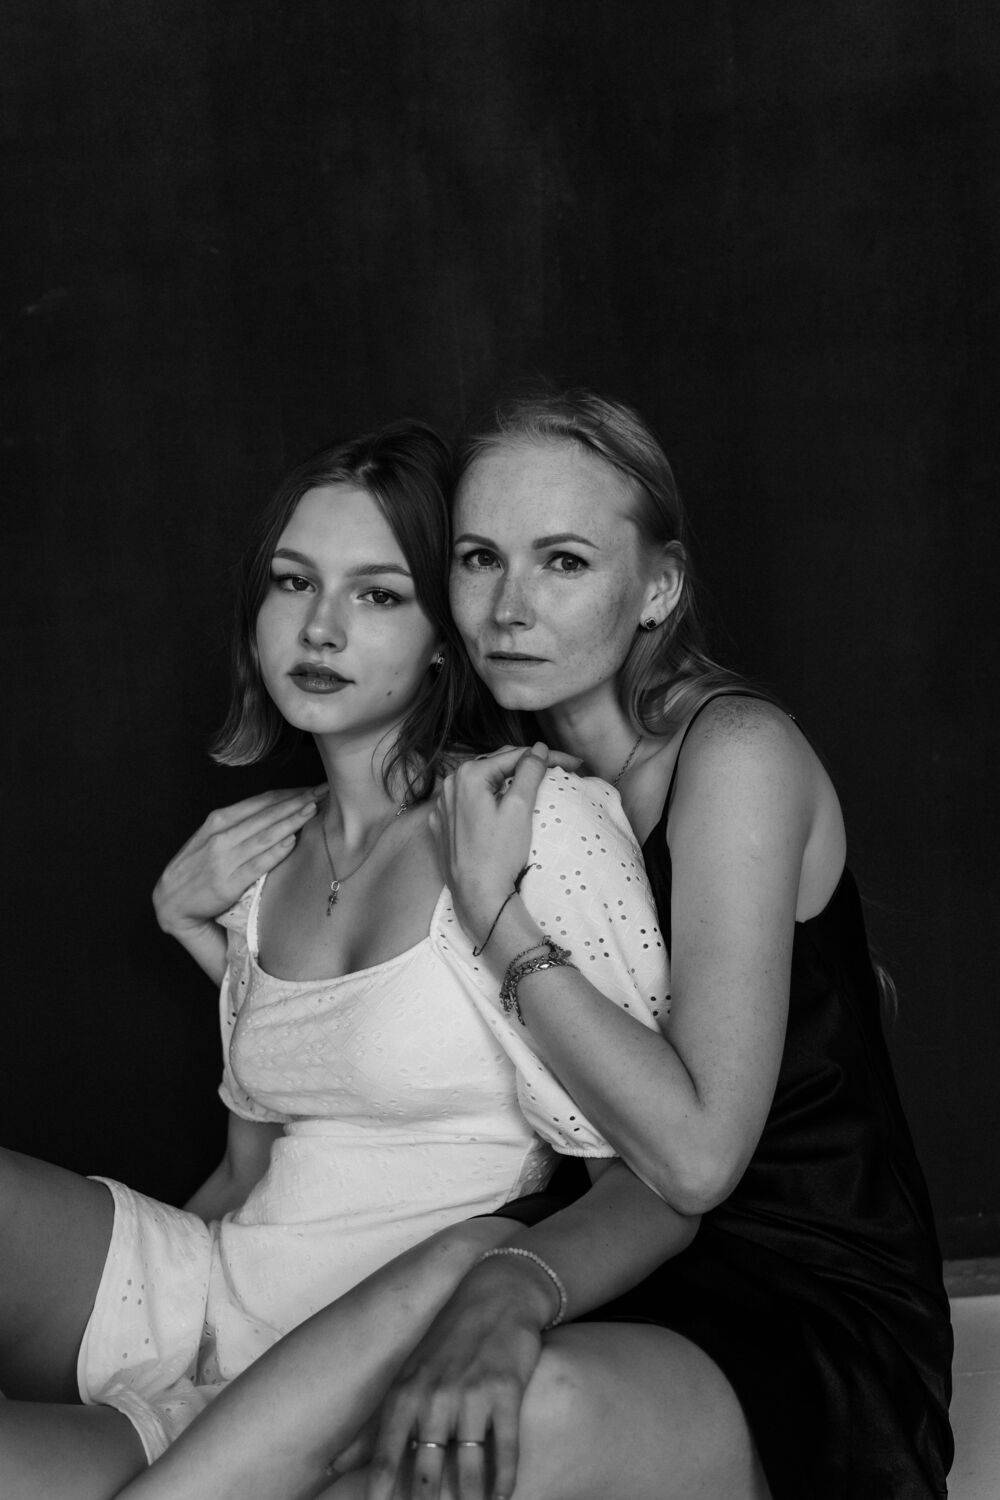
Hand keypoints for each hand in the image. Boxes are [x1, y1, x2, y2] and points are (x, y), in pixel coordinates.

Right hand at [153, 787, 320, 937]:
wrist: (172, 902)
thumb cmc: (197, 868)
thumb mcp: (212, 838)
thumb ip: (239, 824)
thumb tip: (276, 811)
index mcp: (219, 820)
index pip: (262, 801)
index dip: (290, 793)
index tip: (313, 787)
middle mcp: (222, 835)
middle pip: (267, 814)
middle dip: (298, 800)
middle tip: (324, 791)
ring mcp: (224, 858)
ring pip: (265, 834)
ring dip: (292, 820)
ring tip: (314, 809)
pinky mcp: (228, 882)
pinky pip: (256, 864)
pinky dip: (275, 851)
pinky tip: (292, 841)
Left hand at [357, 1256, 554, 1499]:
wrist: (495, 1293)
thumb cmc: (445, 1340)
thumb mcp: (405, 1374)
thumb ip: (373, 1424)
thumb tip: (334, 1465)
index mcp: (406, 1391)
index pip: (388, 1452)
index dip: (383, 1486)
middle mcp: (435, 1394)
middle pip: (428, 1466)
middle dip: (427, 1499)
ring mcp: (471, 1393)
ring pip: (468, 1463)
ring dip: (468, 1497)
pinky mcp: (506, 1389)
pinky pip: (505, 1445)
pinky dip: (504, 1477)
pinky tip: (502, 1497)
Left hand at [429, 744, 578, 945]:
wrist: (477, 897)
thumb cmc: (499, 854)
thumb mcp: (520, 809)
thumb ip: (529, 772)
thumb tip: (539, 749)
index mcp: (468, 775)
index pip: (514, 756)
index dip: (547, 757)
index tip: (572, 764)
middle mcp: (449, 786)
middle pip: (495, 767)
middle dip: (526, 765)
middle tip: (558, 769)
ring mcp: (442, 807)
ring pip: (481, 784)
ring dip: (506, 780)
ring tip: (534, 781)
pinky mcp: (441, 826)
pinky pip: (467, 803)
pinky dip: (486, 799)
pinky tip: (502, 805)